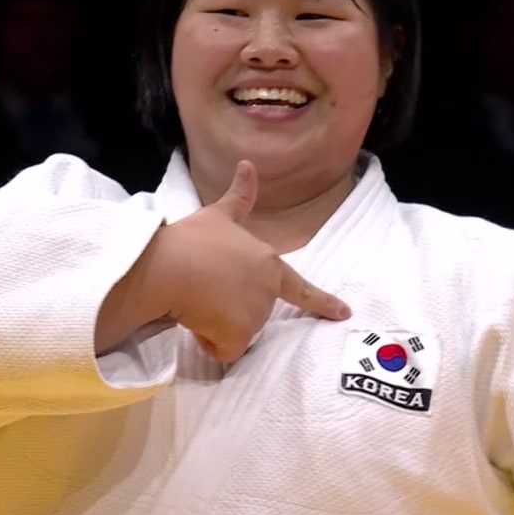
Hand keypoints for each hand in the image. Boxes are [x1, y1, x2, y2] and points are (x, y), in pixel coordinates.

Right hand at [149, 160, 349, 362]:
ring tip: (196, 298)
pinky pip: (224, 351)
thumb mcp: (217, 215)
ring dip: (215, 324)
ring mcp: (258, 313)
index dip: (323, 302)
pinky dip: (208, 342)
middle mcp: (269, 289)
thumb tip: (248, 163)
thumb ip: (240, 197)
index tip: (344, 312)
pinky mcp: (241, 335)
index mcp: (268, 262)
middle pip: (252, 314)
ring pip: (235, 334)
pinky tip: (195, 316)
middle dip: (227, 309)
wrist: (169, 265)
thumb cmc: (189, 240)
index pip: (300, 287)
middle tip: (203, 288)